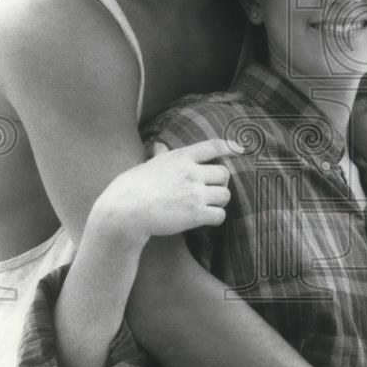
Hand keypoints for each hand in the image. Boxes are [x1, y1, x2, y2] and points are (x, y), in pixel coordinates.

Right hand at [91, 138, 236, 242]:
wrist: (126, 210)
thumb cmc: (132, 187)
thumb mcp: (148, 165)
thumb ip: (160, 156)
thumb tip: (159, 146)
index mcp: (181, 157)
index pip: (212, 146)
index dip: (229, 146)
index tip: (240, 149)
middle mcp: (192, 172)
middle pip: (224, 174)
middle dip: (220, 183)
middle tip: (211, 191)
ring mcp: (195, 193)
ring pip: (225, 195)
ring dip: (219, 201)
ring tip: (208, 206)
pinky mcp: (196, 214)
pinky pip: (220, 214)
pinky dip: (216, 218)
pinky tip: (207, 220)